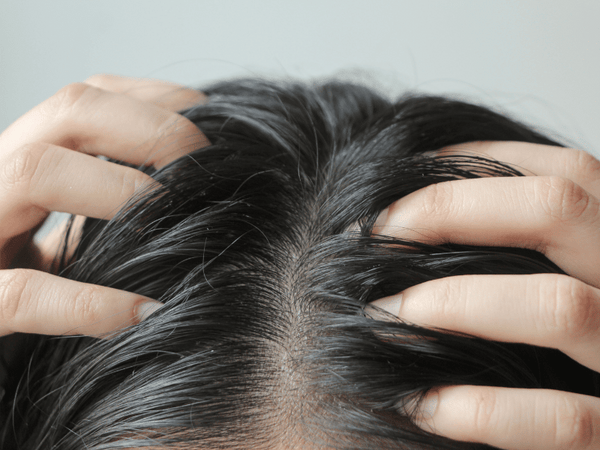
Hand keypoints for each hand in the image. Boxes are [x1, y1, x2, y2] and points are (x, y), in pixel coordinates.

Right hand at [0, 74, 208, 336]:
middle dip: (156, 130)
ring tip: (177, 218)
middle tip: (211, 168)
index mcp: (22, 160)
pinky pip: (22, 295)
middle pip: (71, 110)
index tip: (216, 128)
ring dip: (124, 191)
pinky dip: (89, 303)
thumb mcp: (70, 234)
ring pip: (34, 171)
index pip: (91, 97)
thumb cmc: (36, 283)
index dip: (160, 101)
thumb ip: (109, 206)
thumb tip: (198, 190)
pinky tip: (144, 312)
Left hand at [371, 141, 599, 448]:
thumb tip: (420, 212)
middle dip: (448, 210)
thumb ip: (533, 248)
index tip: (399, 184)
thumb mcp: (574, 274)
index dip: (473, 162)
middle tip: (375, 234)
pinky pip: (562, 421)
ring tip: (382, 312)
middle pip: (558, 207)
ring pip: (561, 306)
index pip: (561, 171)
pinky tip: (421, 403)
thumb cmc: (575, 346)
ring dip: (455, 303)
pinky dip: (482, 409)